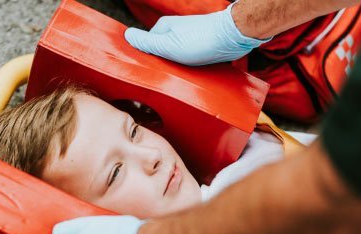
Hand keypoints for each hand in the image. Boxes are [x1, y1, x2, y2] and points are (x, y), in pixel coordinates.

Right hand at [124, 3, 269, 65]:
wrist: (233, 37)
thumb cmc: (202, 40)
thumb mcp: (168, 45)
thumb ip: (147, 43)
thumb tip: (126, 36)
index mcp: (163, 28)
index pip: (146, 46)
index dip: (146, 60)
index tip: (148, 72)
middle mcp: (175, 31)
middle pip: (161, 53)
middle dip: (163, 66)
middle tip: (166, 77)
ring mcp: (188, 39)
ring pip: (176, 58)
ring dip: (178, 69)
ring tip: (181, 78)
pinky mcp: (201, 47)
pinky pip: (190, 61)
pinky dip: (190, 69)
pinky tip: (192, 76)